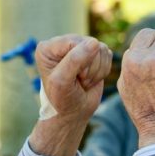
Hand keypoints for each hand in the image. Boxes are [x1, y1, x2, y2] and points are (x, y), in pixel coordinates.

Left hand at [29, 35, 112, 155]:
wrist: (74, 113)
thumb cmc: (63, 99)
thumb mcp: (62, 82)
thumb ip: (74, 60)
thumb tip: (94, 43)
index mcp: (47, 48)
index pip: (73, 42)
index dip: (78, 61)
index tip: (71, 78)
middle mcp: (63, 43)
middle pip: (89, 44)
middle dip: (88, 68)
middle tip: (78, 81)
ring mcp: (79, 46)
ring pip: (100, 49)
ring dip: (95, 71)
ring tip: (83, 81)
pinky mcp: (94, 53)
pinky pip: (107, 54)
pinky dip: (102, 71)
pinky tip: (91, 79)